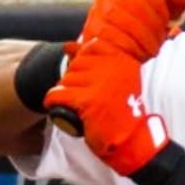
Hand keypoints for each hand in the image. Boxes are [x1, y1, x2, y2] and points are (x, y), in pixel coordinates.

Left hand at [43, 45, 170, 176]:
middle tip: (87, 98)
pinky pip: (58, 94)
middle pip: (74, 66)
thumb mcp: (117, 78)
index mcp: (118, 57)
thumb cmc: (124, 110)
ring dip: (67, 93)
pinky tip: (60, 107)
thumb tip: (67, 47)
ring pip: (65, 80)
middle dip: (75, 82)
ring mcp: (98, 82)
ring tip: (82, 106)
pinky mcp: (88, 99)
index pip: (87, 50)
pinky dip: (54, 102)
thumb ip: (96, 61)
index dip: (83, 66)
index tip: (89, 79)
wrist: (131, 138)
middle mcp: (109, 66)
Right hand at [77, 0, 184, 64]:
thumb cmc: (134, 33)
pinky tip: (136, 54)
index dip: (161, 6)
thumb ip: (173, 3)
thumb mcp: (157, 17)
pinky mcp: (95, 36)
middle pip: (140, 6)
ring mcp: (99, 15)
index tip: (165, 20)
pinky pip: (121, 41)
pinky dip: (134, 50)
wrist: (107, 56)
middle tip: (158, 38)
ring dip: (146, 40)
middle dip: (154, 26)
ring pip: (132, 24)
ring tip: (148, 48)